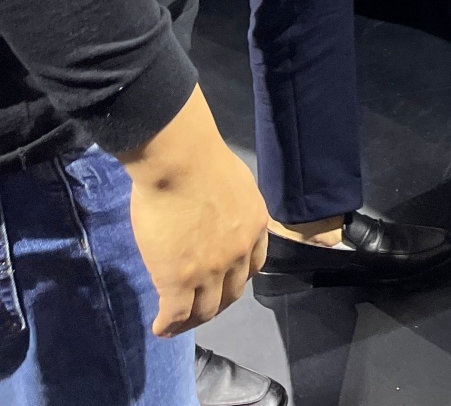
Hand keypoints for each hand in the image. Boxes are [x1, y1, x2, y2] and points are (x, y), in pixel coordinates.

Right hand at [117, 86, 269, 336]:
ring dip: (191, 320)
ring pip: (206, 310)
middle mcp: (239, 253)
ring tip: (177, 323)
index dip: (237, 278)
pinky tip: (160, 327)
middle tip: (198, 308)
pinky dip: (168, 326)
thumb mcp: (236, 183)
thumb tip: (217, 213)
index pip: (253, 266)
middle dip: (216, 304)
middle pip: (232, 293)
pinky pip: (176, 315)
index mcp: (254, 226)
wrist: (180, 160)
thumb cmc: (201, 159)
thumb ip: (233, 207)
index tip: (223, 282)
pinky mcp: (179, 281)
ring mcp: (211, 271)